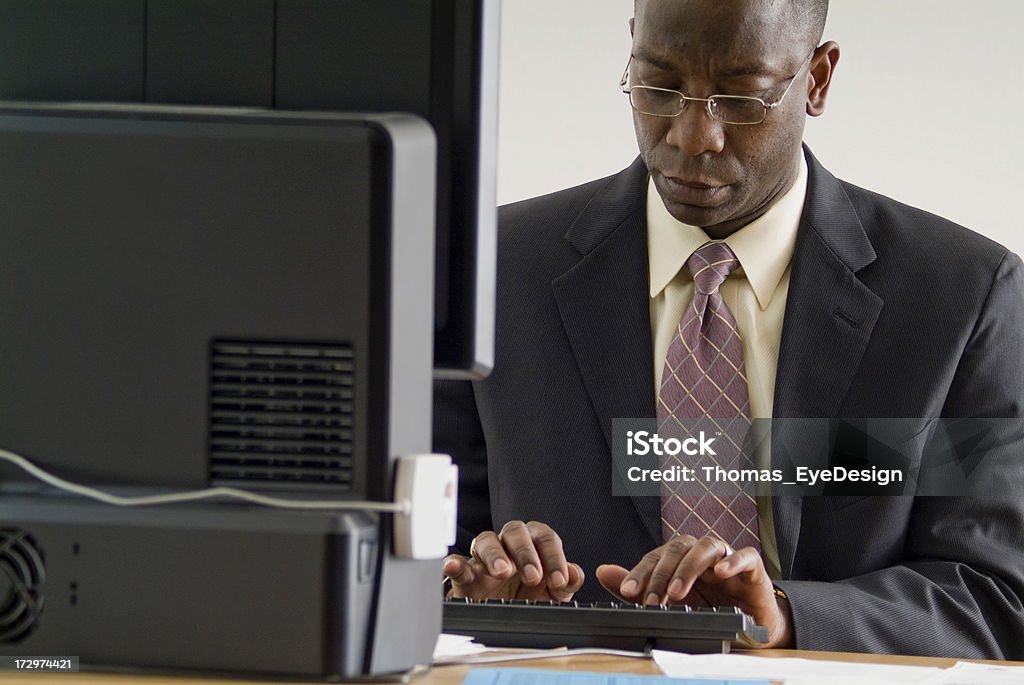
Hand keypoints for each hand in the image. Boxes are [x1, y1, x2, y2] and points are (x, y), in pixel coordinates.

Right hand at [443, 520, 584, 600]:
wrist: (503, 619)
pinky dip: (455, 563)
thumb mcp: (552, 592)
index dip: (553, 556)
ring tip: (502, 572)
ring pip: (485, 540)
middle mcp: (508, 545)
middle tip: (532, 577)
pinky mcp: (466, 574)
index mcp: (533, 544)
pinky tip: (455, 567)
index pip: (544, 537)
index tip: (558, 580)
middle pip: (514, 531)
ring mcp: (485, 557)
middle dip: (525, 552)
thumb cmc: (528, 597)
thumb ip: (566, 582)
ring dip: (495, 554)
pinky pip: (458, 562)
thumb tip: (575, 573)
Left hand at [595, 535, 792, 647]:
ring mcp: (727, 557)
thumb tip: (603, 572)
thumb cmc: (712, 606)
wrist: (753, 625)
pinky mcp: (753, 567)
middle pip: (678, 549)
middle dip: (662, 574)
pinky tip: (722, 572)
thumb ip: (640, 587)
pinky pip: (745, 555)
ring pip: (706, 547)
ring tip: (677, 591)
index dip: (641, 572)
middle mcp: (701, 553)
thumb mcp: (674, 602)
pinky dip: (733, 561)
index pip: (656, 557)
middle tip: (653, 599)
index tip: (628, 591)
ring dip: (689, 568)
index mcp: (681, 558)